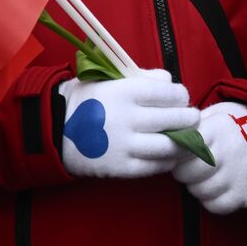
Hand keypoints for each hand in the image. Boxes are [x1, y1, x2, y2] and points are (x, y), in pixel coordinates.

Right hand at [58, 69, 198, 178]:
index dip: (181, 95)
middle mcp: (128, 118)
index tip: (182, 98)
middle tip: (192, 118)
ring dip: (183, 142)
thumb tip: (170, 82)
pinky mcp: (121, 167)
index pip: (169, 93)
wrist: (54, 129)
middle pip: (175, 119)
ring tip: (185, 138)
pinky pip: (155, 166)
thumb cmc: (86, 99)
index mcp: (126, 91)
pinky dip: (167, 161)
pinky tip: (168, 155)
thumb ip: (142, 78)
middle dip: (189, 118)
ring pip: (170, 146)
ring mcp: (125, 145)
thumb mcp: (109, 78)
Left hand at [172, 101, 246, 214]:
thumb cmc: (228, 128)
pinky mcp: (244, 193)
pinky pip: (215, 205)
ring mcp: (238, 173)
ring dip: (196, 186)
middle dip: (182, 171)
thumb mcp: (211, 116)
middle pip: (187, 172)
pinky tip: (215, 186)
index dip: (175, 151)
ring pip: (199, 190)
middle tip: (189, 165)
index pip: (183, 146)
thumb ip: (187, 127)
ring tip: (204, 175)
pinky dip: (210, 199)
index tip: (178, 150)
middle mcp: (229, 150)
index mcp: (217, 128)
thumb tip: (161, 137)